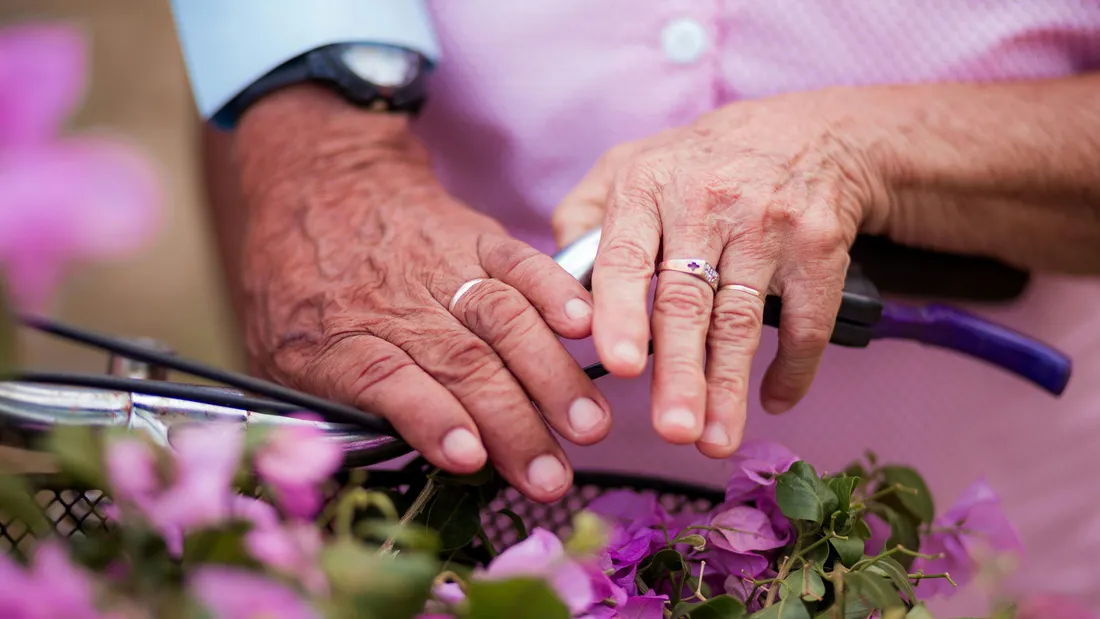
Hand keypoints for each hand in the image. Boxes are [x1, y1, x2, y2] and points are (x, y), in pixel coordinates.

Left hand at [234, 86, 610, 501]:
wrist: (318, 182)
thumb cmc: (297, 285)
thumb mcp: (278, 352)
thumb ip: (324, 403)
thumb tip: (383, 463)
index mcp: (336, 338)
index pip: (384, 380)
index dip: (430, 418)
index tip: (471, 456)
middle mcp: (394, 303)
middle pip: (460, 363)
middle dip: (515, 424)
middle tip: (552, 477)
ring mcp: (441, 267)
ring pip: (501, 320)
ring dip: (550, 376)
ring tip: (588, 424)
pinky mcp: (476, 239)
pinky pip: (521, 263)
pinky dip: (556, 293)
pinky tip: (585, 327)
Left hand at [553, 90, 886, 457]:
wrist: (806, 134)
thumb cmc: (697, 166)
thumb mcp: (629, 165)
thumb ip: (581, 218)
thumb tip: (559, 286)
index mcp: (648, 186)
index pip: (627, 256)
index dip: (622, 313)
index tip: (619, 366)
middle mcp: (707, 201)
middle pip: (688, 300)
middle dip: (680, 371)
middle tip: (671, 431)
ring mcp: (768, 224)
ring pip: (743, 319)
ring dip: (729, 387)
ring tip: (714, 442)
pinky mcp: (820, 246)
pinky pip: (808, 321)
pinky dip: (792, 369)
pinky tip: (773, 401)